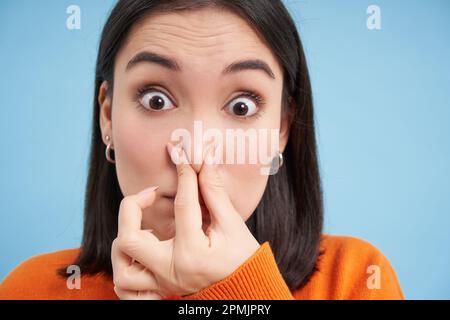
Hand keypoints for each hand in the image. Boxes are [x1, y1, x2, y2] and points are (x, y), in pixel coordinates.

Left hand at [111, 141, 260, 298]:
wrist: (246, 291)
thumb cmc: (243, 259)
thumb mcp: (232, 225)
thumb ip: (215, 193)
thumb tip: (204, 163)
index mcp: (193, 253)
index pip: (182, 205)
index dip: (184, 175)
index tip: (182, 157)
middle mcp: (171, 271)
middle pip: (129, 239)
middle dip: (132, 207)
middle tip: (150, 194)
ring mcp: (162, 283)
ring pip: (121, 268)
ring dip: (125, 240)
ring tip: (145, 227)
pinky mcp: (159, 290)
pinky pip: (126, 287)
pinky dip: (125, 268)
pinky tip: (139, 253)